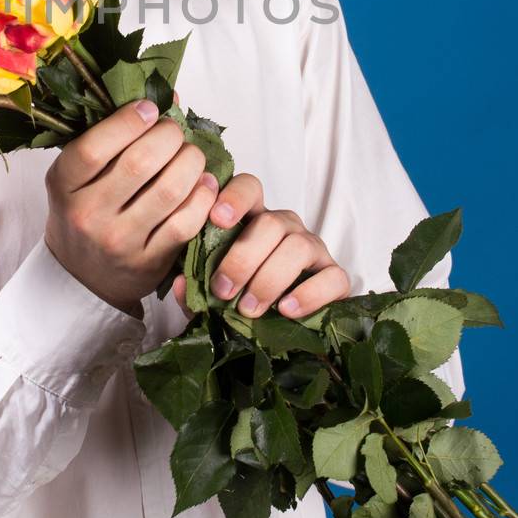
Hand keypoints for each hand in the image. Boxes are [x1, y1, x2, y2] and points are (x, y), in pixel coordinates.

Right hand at [45, 98, 221, 317]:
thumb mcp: (79, 173)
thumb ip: (113, 134)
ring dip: (191, 161)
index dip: (128, 121)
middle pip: (140, 163)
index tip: (149, 109)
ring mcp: (120, 241)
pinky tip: (203, 184)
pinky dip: (203, 195)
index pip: (94, 148)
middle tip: (174, 132)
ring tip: (191, 155)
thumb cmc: (83, 210)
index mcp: (63, 185)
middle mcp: (88, 215)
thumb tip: (167, 96)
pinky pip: (187, 221)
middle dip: (169, 136)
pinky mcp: (149, 262)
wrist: (81, 276)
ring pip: (171, 189)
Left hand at [171, 171, 348, 320]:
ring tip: (249, 309)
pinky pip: (332, 277)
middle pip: (271, 223)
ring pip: (297, 246)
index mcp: (253, 219)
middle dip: (243, 257)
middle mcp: (286, 227)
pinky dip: (309, 294)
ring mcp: (314, 249)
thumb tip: (182, 283)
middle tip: (223, 290)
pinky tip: (287, 310)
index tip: (216, 219)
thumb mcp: (210, 294)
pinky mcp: (335, 277)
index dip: (234, 197)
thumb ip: (195, 286)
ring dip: (269, 279)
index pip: (249, 188)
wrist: (278, 330)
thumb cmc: (239, 301)